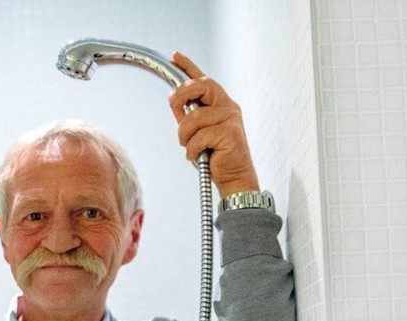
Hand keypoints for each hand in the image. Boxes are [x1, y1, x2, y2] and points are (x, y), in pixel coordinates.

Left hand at [168, 52, 259, 196]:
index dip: (188, 66)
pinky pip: (200, 137)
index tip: (175, 56)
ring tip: (190, 148)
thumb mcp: (196, 133)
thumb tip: (173, 99)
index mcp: (220, 104)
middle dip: (183, 93)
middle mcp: (227, 106)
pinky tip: (198, 157)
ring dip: (185, 136)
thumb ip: (186, 116)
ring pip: (195, 118)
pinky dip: (192, 150)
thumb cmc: (215, 156)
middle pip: (203, 85)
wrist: (233, 177)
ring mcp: (231, 118)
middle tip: (174, 105)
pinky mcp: (231, 133)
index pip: (204, 79)